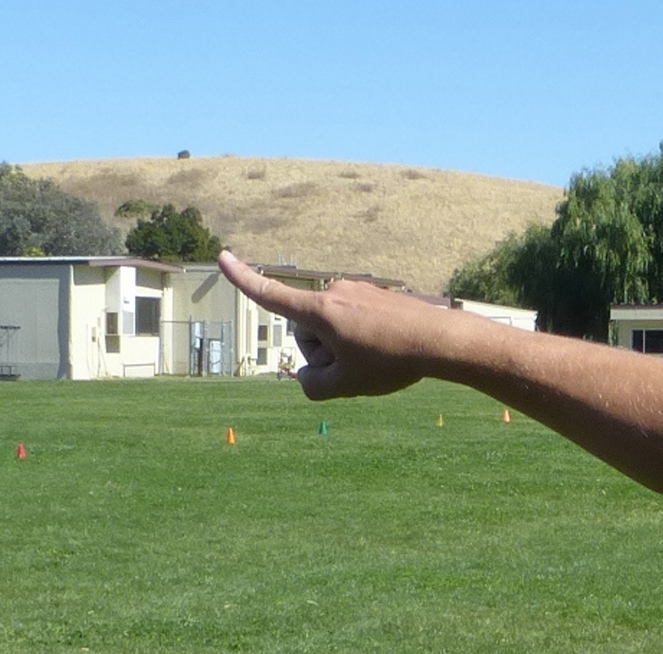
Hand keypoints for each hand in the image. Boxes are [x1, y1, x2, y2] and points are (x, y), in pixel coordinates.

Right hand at [217, 251, 455, 400]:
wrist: (441, 340)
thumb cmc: (390, 363)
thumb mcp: (343, 387)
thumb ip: (311, 386)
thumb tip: (307, 376)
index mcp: (319, 312)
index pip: (271, 296)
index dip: (242, 280)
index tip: (221, 257)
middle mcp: (333, 293)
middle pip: (307, 331)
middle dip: (321, 352)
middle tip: (355, 366)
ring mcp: (355, 291)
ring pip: (332, 328)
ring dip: (343, 347)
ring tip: (376, 358)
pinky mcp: (373, 295)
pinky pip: (353, 322)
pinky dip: (362, 338)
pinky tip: (387, 349)